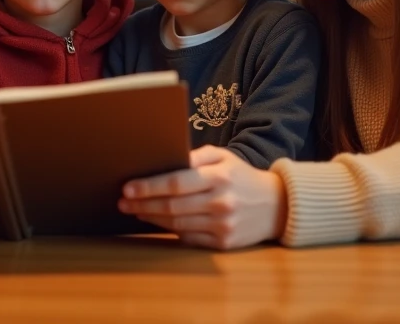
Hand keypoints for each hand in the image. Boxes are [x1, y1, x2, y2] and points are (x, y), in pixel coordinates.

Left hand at [118, 146, 286, 249]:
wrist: (277, 205)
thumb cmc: (242, 176)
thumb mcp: (223, 156)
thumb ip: (196, 156)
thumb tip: (166, 160)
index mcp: (219, 177)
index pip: (176, 183)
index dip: (149, 186)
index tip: (127, 187)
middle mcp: (221, 202)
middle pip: (172, 206)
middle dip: (143, 204)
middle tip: (123, 202)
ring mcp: (223, 225)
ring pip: (177, 224)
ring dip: (152, 218)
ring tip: (135, 211)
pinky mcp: (224, 244)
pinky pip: (189, 239)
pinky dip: (171, 231)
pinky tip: (158, 223)